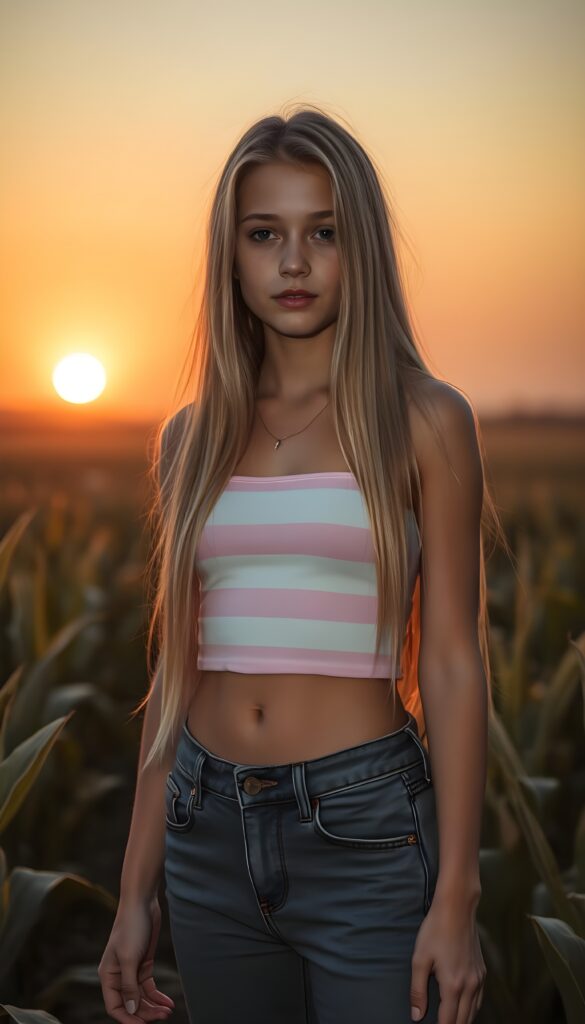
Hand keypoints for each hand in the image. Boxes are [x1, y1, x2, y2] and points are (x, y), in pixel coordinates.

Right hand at [99, 895, 174, 1021]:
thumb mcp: (129, 958)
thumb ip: (130, 986)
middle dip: (145, 1012)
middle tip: (164, 1016)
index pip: (115, 1006)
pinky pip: (149, 986)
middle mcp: (118, 976)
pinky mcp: (143, 964)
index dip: (127, 1018)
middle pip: (130, 1003)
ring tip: (168, 1011)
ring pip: (141, 997)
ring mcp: (132, 970)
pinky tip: (168, 1002)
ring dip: (154, 1006)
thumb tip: (131, 1010)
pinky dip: (158, 995)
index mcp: (108, 976)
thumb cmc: (131, 928)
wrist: (142, 903)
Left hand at [409, 897, 485, 1022]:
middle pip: (463, 1020)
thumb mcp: (420, 959)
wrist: (457, 908)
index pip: (448, 1021)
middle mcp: (470, 986)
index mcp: (453, 985)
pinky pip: (480, 999)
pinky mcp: (482, 971)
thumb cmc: (435, 930)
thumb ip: (418, 991)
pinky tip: (464, 1009)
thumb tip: (417, 1015)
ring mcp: (479, 979)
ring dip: (463, 1021)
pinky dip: (472, 1009)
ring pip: (474, 1012)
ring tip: (451, 1022)